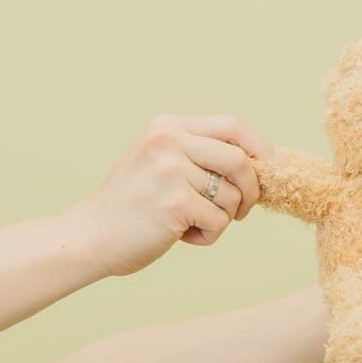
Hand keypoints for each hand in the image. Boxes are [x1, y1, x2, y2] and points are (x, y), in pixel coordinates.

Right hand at [65, 113, 275, 278]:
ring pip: (233, 196)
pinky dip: (207, 236)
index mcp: (167, 127)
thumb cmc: (134, 207)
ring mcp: (170, 169)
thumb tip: (261, 165)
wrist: (92, 235)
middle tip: (240, 212)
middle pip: (241, 161)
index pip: (231, 126)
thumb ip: (200, 157)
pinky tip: (179, 236)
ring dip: (221, 219)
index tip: (269, 169)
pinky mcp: (175, 201)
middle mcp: (168, 141)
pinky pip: (218, 222)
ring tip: (191, 223)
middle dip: (251, 192)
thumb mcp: (162, 164)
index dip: (259, 148)